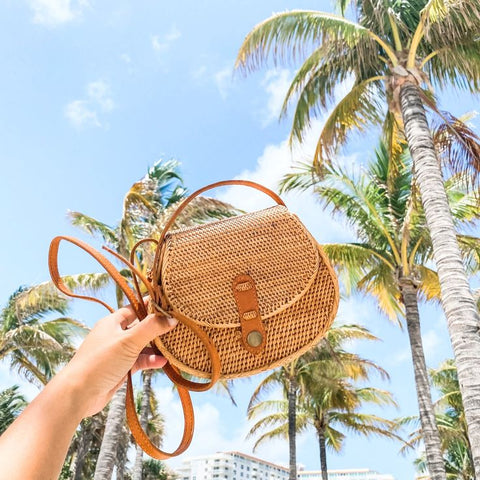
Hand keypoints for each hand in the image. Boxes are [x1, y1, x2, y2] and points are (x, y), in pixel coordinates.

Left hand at [60, 303, 176, 417]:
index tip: (170, 305)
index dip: (151, 306)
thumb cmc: (100, 362)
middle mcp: (115, 335)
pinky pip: (139, 361)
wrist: (78, 394)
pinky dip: (150, 360)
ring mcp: (117, 352)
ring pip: (141, 345)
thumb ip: (151, 328)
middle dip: (157, 327)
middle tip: (176, 326)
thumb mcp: (128, 341)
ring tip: (173, 346)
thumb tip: (171, 318)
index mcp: (113, 322)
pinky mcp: (120, 368)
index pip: (136, 308)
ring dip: (156, 347)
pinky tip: (162, 362)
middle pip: (141, 326)